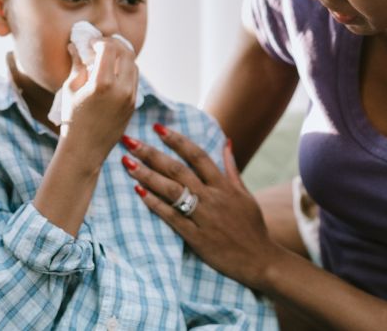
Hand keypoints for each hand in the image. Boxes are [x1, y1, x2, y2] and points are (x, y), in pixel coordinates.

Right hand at [58, 39, 138, 154]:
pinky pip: (134, 80)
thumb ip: (77, 64)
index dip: (101, 41)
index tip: (91, 44)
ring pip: (133, 65)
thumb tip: (75, 44)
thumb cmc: (72, 119)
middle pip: (126, 53)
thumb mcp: (71, 89)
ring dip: (121, 57)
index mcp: (103, 84)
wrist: (85, 150)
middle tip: (100, 46)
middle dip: (114, 45)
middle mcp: (121, 90)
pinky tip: (111, 74)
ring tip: (106, 60)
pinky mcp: (134, 105)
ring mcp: (130, 98)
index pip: (110, 48)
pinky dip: (125, 71)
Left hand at [120, 127, 288, 290]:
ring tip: (127, 163)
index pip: (197, 156)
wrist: (259, 259)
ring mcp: (203, 217)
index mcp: (224, 185)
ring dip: (147, 175)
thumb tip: (226, 142)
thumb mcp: (245, 194)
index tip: (157, 128)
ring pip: (171, 190)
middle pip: (178, 170)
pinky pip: (171, 217)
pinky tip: (138, 192)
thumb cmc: (252, 227)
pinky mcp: (196, 237)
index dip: (177, 140)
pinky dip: (154, 204)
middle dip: (152, 153)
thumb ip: (232, 168)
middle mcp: (212, 197)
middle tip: (129, 141)